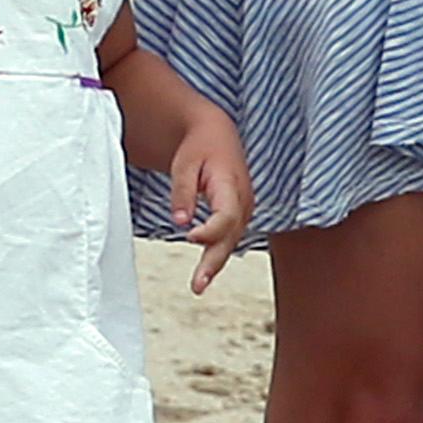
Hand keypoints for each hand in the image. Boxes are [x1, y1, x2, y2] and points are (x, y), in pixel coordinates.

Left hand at [158, 106, 252, 292]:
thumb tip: (179, 221)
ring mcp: (243, 210)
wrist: (217, 136)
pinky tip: (204, 273)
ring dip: (214, 264)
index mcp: (231, 184)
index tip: (190, 237)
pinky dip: (216, 255)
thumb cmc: (199, 148)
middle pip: (230, 236)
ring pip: (230, 242)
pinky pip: (228, 239)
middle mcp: (243, 201)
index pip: (226, 215)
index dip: (210, 230)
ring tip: (197, 286)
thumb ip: (182, 192)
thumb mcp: (185, 163)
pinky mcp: (237, 216)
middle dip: (214, 262)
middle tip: (197, 285)